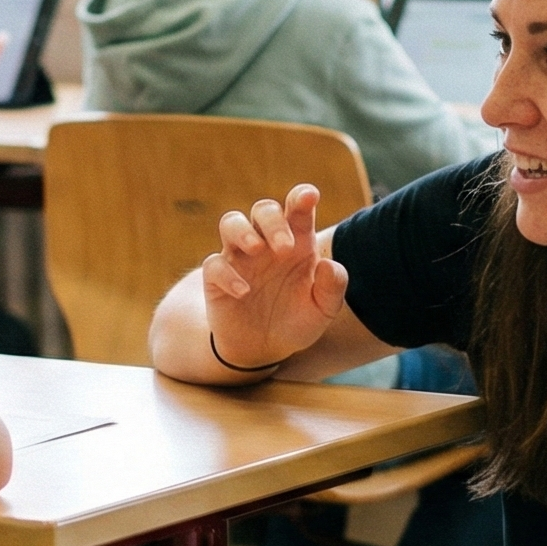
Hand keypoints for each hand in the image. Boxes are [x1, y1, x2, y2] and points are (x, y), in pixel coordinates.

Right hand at [202, 183, 346, 371]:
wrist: (265, 349)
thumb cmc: (297, 320)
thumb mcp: (323, 309)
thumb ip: (333, 286)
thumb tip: (328, 265)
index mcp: (296, 241)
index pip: (297, 208)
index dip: (301, 197)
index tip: (309, 196)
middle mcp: (266, 243)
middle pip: (263, 209)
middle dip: (274, 222)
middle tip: (285, 248)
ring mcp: (240, 258)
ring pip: (231, 223)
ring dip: (242, 231)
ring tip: (256, 249)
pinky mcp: (217, 279)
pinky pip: (213, 264)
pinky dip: (226, 274)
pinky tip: (243, 292)